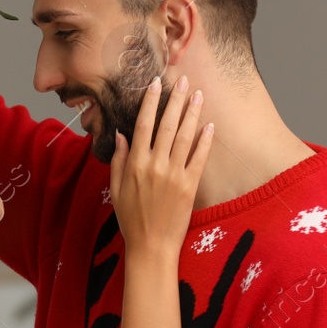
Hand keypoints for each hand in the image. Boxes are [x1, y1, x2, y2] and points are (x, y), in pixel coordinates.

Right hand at [109, 75, 214, 257]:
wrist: (151, 247)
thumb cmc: (131, 219)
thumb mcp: (116, 189)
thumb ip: (118, 160)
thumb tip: (120, 134)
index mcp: (135, 164)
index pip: (142, 125)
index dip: (149, 102)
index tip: (155, 84)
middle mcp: (155, 165)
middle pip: (167, 125)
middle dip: (176, 100)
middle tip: (184, 80)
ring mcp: (174, 175)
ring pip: (185, 136)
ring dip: (192, 113)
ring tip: (198, 94)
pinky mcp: (190, 186)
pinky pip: (199, 157)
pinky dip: (204, 140)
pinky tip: (210, 125)